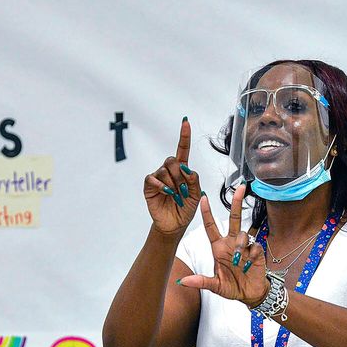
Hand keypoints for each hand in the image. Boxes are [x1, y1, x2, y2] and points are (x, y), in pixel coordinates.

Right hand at [143, 117, 201, 238]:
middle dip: (180, 175)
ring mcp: (158, 177)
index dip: (184, 136)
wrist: (175, 224)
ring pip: (164, 170)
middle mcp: (169, 171)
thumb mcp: (196, 195)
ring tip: (177, 196)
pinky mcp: (149, 185)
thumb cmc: (185, 209)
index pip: (182, 149)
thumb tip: (187, 168)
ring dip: (173, 184)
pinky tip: (167, 194)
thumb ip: (194, 180)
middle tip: (184, 191)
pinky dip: (162, 186)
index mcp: (182, 170)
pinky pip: (153, 178)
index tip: (186, 122)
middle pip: (172, 160)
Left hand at [178, 186, 269, 306]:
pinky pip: (255, 246)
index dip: (207, 213)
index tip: (203, 198)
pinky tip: (250, 264)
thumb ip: (201, 282)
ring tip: (239, 261)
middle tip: (241, 188)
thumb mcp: (215, 286)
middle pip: (234, 219)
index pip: (211, 227)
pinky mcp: (257, 251)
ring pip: (244, 234)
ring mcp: (245, 246)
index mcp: (218, 248)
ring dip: (241, 245)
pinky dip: (252, 255)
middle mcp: (232, 243)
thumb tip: (183, 282)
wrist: (251, 294)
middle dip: (237, 203)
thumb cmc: (232, 287)